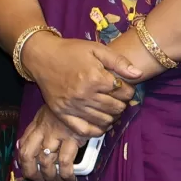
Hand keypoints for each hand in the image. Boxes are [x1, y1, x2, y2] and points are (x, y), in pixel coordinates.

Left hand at [17, 105, 101, 180]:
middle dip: (32, 173)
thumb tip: (21, 145)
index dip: (23, 164)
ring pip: (46, 162)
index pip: (22, 147)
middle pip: (29, 156)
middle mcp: (43, 131)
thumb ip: (34, 130)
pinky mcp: (73, 138)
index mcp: (36, 126)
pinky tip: (70, 179)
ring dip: (51, 177)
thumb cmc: (64, 109)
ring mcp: (57, 135)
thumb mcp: (44, 115)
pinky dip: (67, 174)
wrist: (83, 97)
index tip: (29, 173)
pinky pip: (66, 162)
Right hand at [21, 32, 139, 134]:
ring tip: (111, 109)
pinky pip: (83, 129)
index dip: (129, 90)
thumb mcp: (96, 49)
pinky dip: (96, 131)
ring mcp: (72, 106)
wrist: (42, 57)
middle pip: (115, 108)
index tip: (125, 87)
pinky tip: (101, 125)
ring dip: (112, 116)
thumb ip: (118, 61)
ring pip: (103, 120)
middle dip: (122, 104)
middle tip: (119, 99)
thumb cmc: (71, 51)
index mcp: (95, 78)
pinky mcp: (61, 113)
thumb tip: (138, 74)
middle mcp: (84, 95)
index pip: (124, 92)